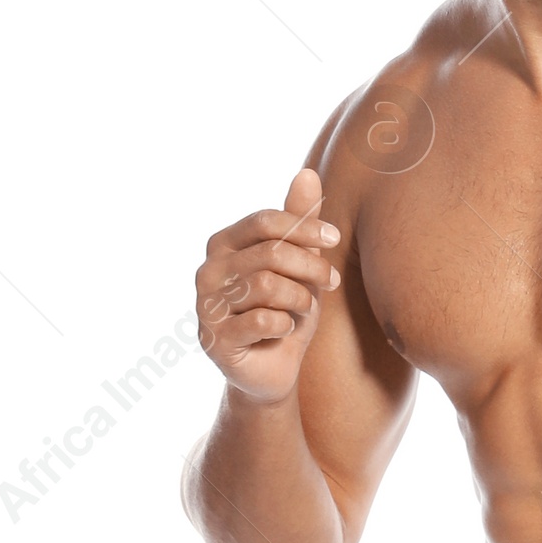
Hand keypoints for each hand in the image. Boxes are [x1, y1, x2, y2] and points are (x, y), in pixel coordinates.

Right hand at [196, 167, 339, 404]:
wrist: (272, 370)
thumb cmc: (285, 310)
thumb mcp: (299, 264)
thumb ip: (299, 222)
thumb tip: (309, 172)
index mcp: (223, 244)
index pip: (265, 221)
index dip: (304, 227)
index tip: (335, 239)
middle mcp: (208, 270)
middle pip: (271, 253)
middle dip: (310, 267)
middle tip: (330, 281)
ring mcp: (206, 305)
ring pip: (268, 286)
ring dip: (300, 298)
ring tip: (305, 308)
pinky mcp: (214, 339)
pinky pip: (263, 321)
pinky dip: (286, 325)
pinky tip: (284, 329)